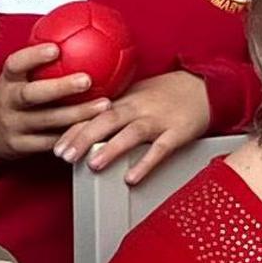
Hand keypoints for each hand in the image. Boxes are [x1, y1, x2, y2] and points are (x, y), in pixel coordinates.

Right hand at [0, 42, 104, 161]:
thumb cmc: (12, 97)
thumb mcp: (16, 78)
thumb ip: (38, 61)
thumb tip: (74, 28)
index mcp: (7, 81)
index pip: (15, 65)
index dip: (33, 56)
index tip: (55, 48)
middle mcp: (7, 103)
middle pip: (32, 95)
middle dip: (60, 87)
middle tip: (87, 79)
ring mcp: (13, 126)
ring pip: (47, 121)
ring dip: (77, 113)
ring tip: (104, 105)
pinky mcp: (20, 147)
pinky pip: (50, 142)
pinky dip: (73, 135)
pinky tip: (96, 129)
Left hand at [63, 69, 212, 181]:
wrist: (206, 85)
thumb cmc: (167, 92)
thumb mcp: (136, 94)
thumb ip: (111, 108)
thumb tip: (80, 124)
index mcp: (125, 99)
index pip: (92, 113)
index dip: (72, 129)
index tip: (55, 146)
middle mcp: (139, 107)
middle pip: (106, 119)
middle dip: (83, 138)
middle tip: (64, 156)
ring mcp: (159, 119)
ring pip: (131, 133)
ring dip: (110, 148)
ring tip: (93, 164)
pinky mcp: (178, 132)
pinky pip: (161, 149)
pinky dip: (145, 163)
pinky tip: (132, 177)